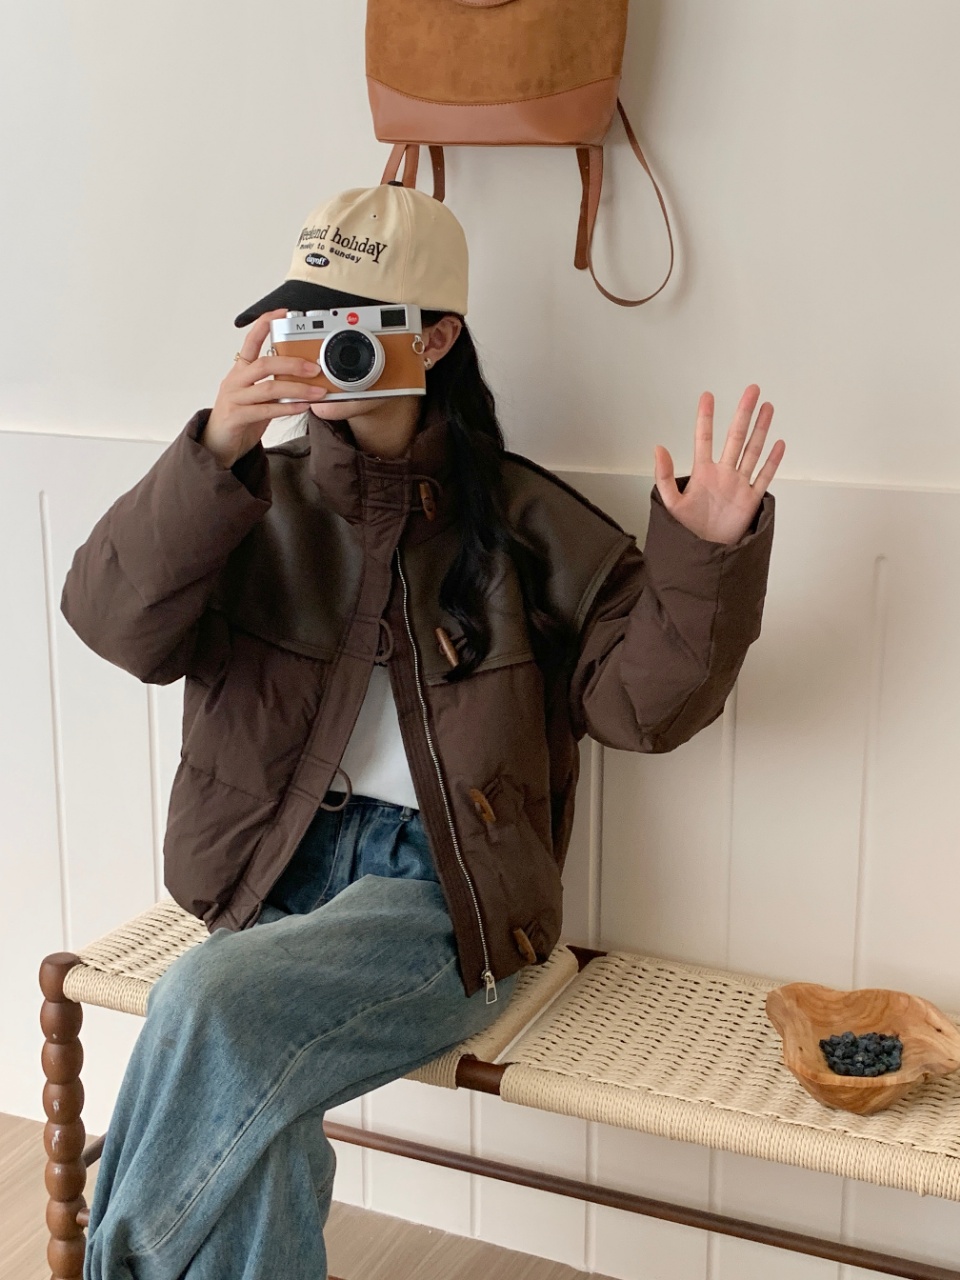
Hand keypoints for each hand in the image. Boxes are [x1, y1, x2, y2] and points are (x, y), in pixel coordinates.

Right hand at [202, 309, 328, 468]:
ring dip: (297, 389)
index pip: (251, 340)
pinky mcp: (236, 417)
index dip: (265, 324)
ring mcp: (234, 398)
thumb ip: (274, 385)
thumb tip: (304, 379)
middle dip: (292, 363)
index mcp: (240, 371)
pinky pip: (266, 410)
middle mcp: (235, 380)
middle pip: (264, 363)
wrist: (217, 445)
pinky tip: (303, 407)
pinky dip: (287, 407)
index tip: (283, 313)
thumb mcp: (257, 397)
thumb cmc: (239, 419)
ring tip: (318, 392)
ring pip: (268, 388)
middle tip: (315, 368)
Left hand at [654, 385, 784, 544]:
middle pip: (735, 437)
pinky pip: (764, 477)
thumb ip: (664, 476)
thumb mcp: (671, 504)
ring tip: (767, 407)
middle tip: (751, 390)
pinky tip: (778, 443)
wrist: (705, 553)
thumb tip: (658, 448)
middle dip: (743, 413)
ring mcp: (738, 485)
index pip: (704, 438)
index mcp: (702, 473)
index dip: (706, 417)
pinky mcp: (750, 500)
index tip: (707, 396)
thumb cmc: (687, 531)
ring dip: (760, 429)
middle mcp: (722, 474)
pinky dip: (772, 461)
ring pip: (752, 451)